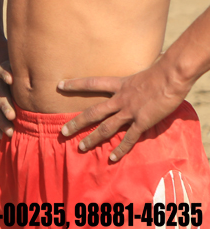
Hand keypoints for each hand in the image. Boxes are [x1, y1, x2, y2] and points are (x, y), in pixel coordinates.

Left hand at [59, 61, 188, 160]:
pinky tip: (112, 158)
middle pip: (93, 112)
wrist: (171, 77)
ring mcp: (129, 111)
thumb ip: (134, 79)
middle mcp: (119, 99)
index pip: (91, 83)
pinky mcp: (142, 122)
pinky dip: (120, 149)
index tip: (59, 85)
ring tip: (81, 147)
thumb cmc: (161, 71)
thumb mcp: (141, 72)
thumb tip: (138, 72)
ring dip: (92, 139)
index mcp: (118, 84)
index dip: (75, 84)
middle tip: (63, 132)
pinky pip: (129, 138)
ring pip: (105, 128)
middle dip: (77, 123)